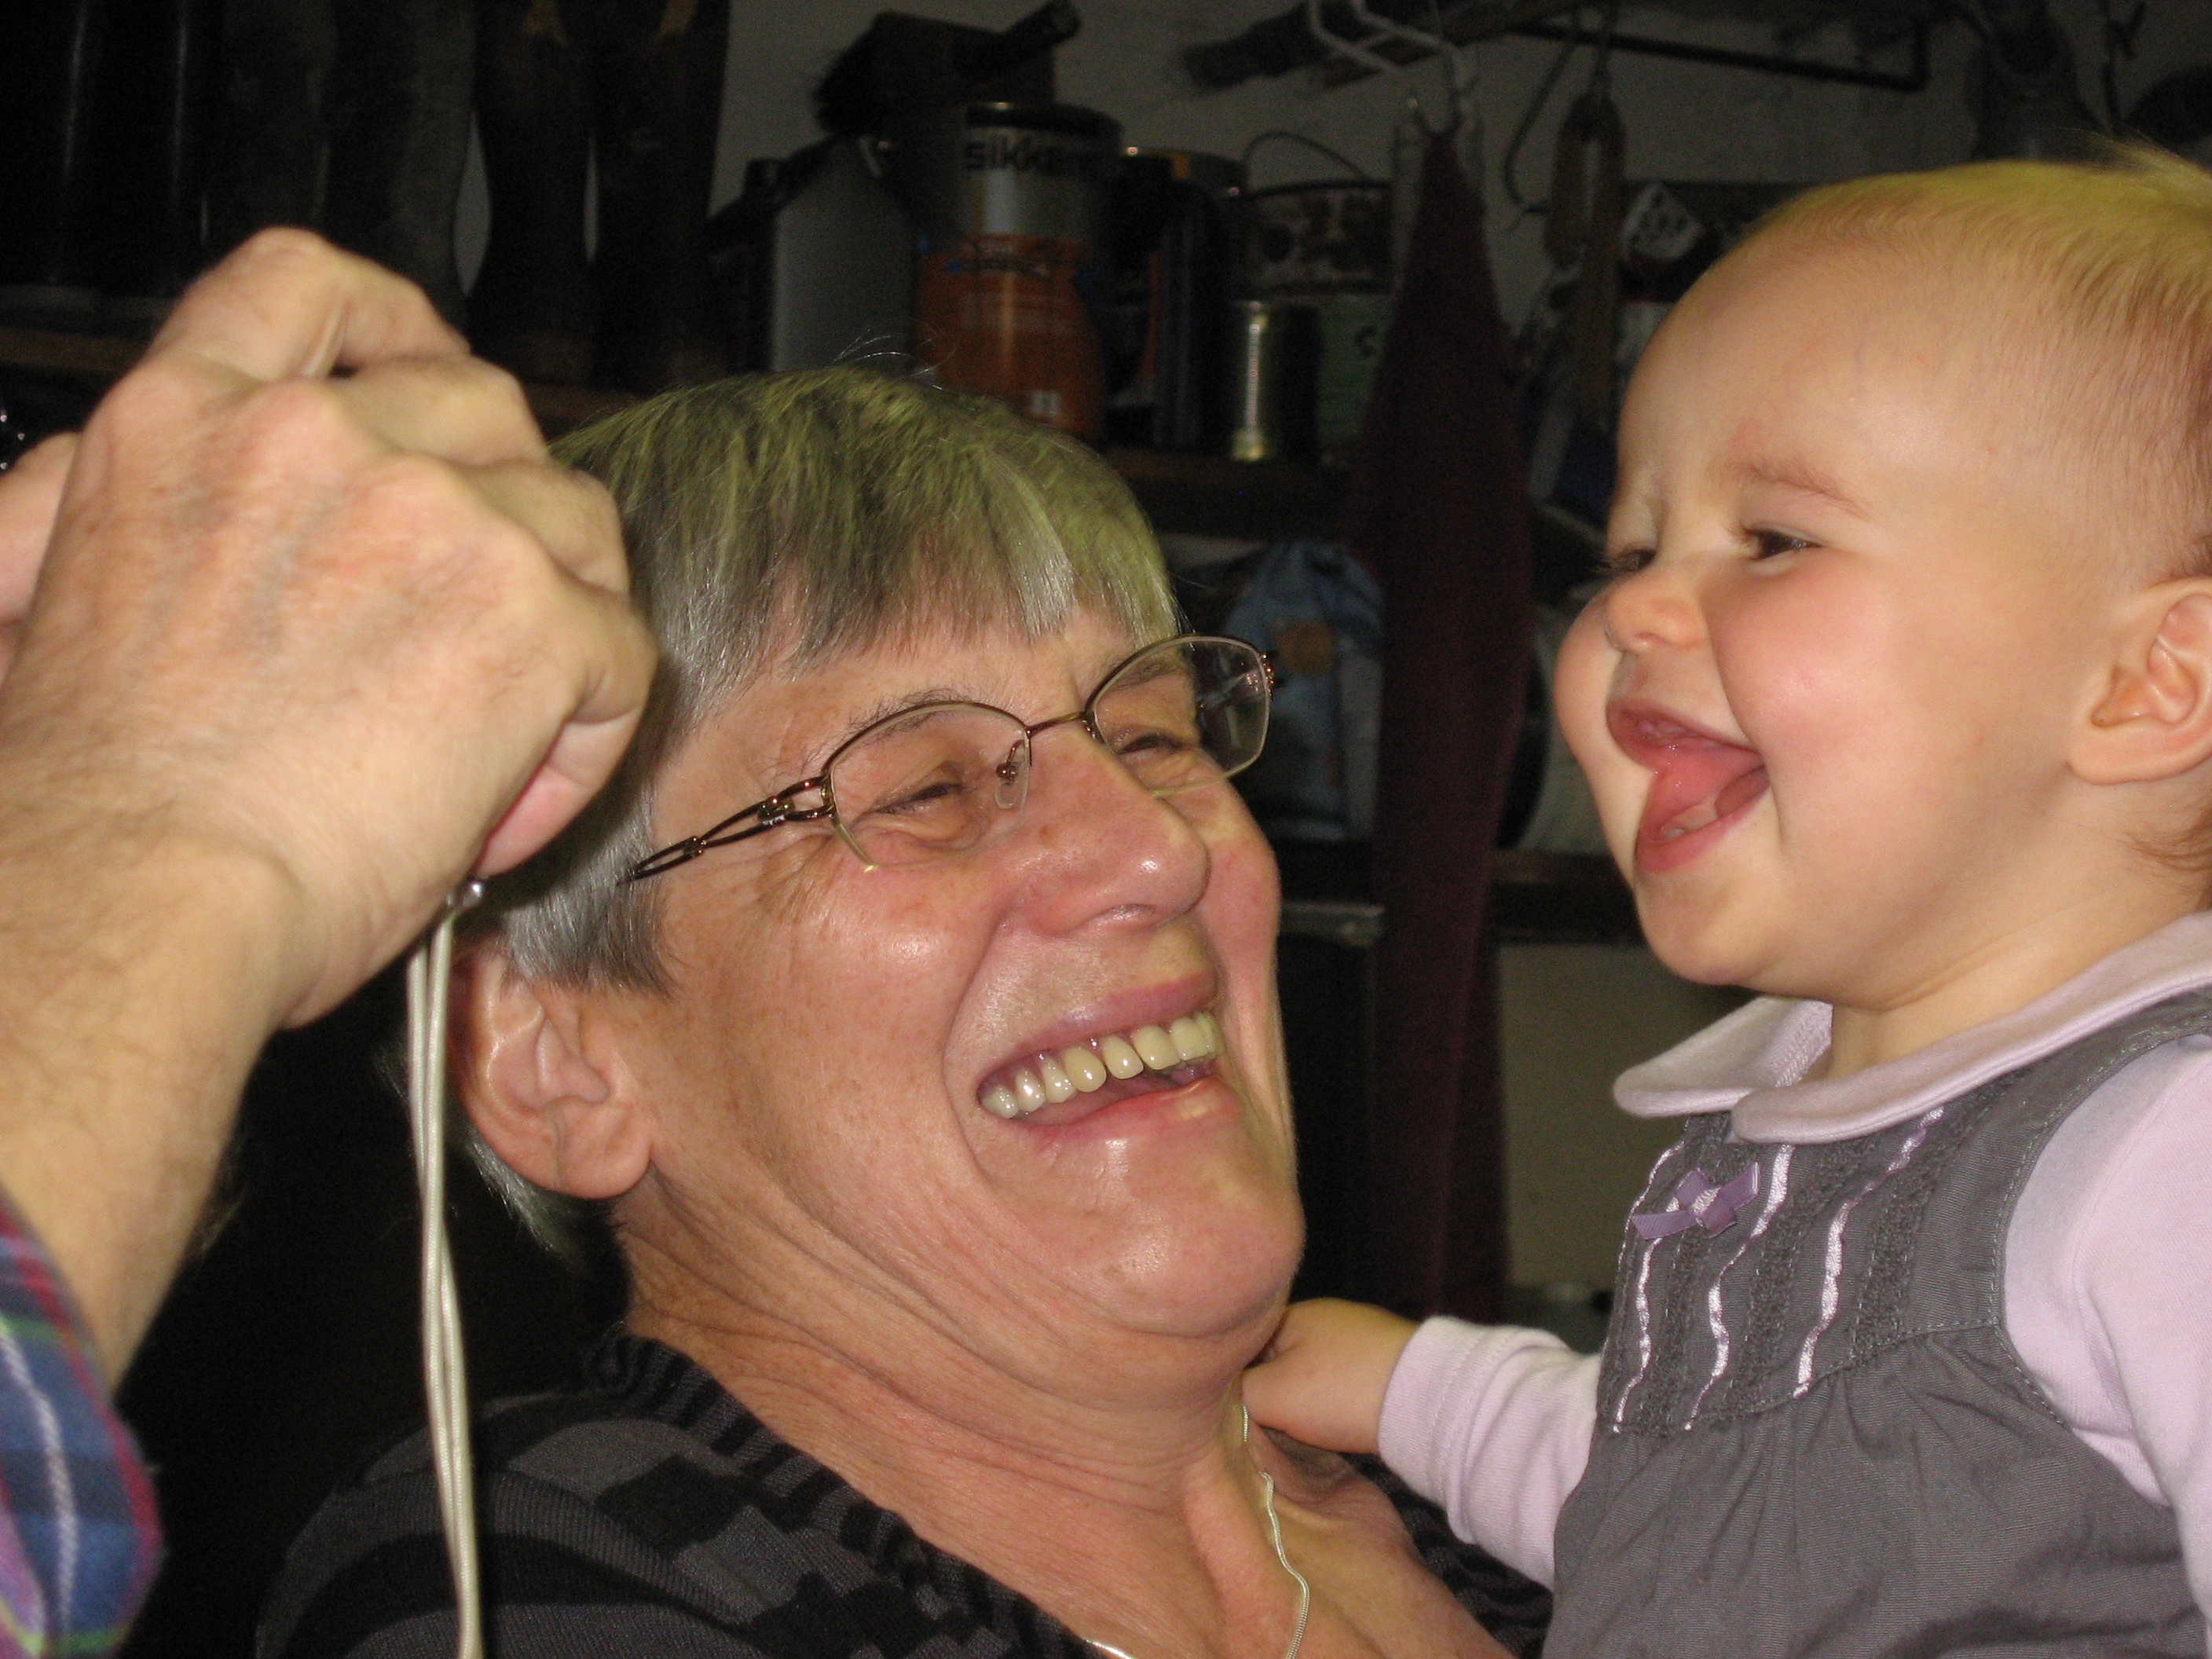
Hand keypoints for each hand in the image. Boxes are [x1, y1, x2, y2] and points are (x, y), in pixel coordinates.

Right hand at [0, 229, 656, 1025]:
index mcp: (185, 422)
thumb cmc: (94, 801)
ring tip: (492, 734)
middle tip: (486, 606)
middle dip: (504, 501)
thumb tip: (145, 493)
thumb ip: (128, 508)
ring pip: (575, 524)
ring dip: (559, 619)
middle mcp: (314, 439)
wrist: (136, 895)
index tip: (420, 361)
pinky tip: (506, 804)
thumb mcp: (48, 594)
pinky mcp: (528, 616)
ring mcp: (434, 517)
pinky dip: (587, 737)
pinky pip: (620, 653)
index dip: (389, 319)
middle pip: (485, 407)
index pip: (309, 289)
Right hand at [1243, 1298, 1418, 1455]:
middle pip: (1279, 1356)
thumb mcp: (1271, 1395)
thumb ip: (1236, 1393)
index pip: (1245, 1342)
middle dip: (1271, 1389)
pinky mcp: (1384, 1362)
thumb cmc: (1339, 1392)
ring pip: (1311, 1371)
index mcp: (1293, 1313)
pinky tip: (1335, 1421)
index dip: (1233, 1379)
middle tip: (1267, 1424)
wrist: (1425, 1400)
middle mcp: (1326, 1316)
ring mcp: (1359, 1337)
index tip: (1234, 1410)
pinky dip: (1333, 1401)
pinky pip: (1342, 1381)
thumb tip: (1223, 1394)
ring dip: (1303, 1398)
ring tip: (1302, 1427)